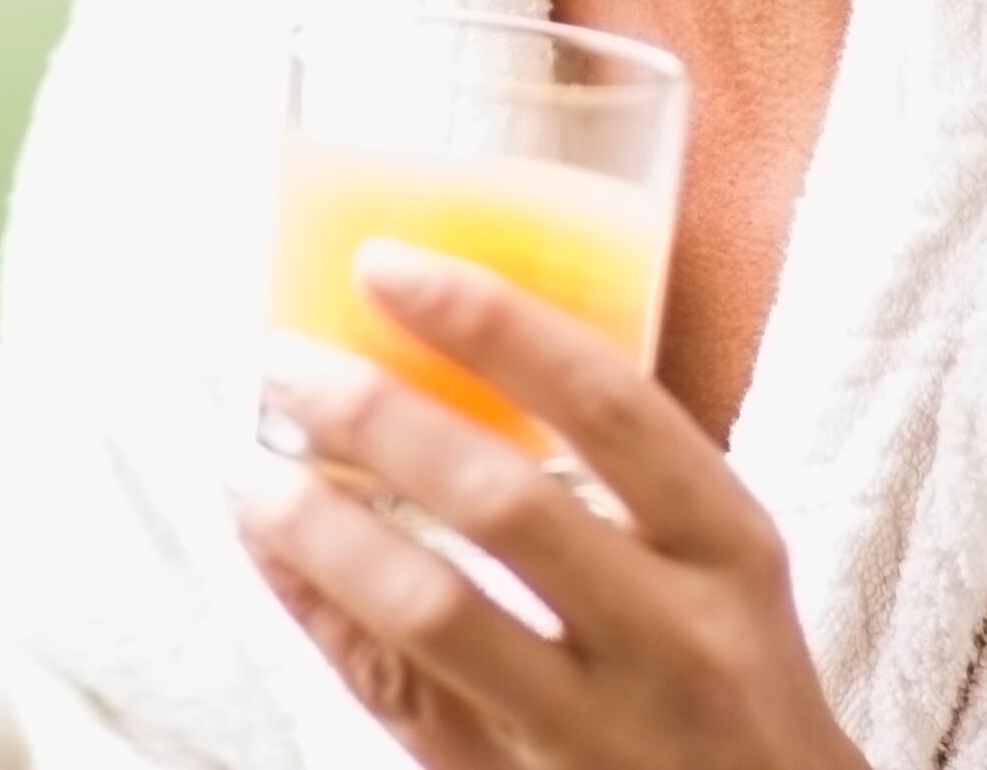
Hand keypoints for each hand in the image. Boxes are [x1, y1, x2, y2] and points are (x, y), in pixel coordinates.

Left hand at [229, 244, 867, 769]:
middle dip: (378, 417)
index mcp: (728, 547)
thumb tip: (454, 351)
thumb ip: (625, 481)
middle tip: (285, 362)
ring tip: (250, 469)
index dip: (490, 322)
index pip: (607, 402)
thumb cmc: (736, 688)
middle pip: (505, 501)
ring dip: (324, 528)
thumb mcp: (722, 574)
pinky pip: (402, 698)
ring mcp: (598, 729)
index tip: (384, 263)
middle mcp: (674, 635)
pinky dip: (325, 618)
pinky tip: (274, 559)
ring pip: (436, 613)